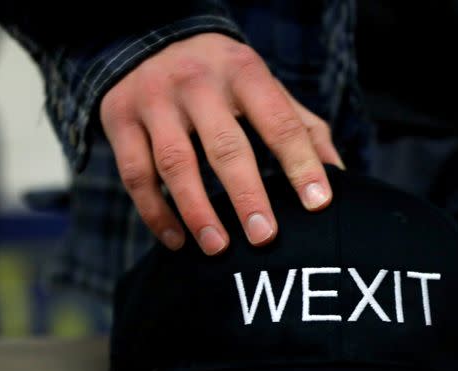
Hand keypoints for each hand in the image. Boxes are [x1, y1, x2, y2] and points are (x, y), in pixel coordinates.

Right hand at [100, 33, 344, 254]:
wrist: (147, 36)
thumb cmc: (222, 76)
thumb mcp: (264, 86)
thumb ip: (301, 125)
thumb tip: (338, 174)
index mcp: (244, 74)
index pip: (279, 123)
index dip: (301, 165)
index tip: (318, 204)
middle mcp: (198, 83)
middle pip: (225, 146)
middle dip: (247, 196)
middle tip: (265, 237)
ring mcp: (154, 100)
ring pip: (175, 163)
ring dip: (197, 211)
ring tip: (218, 248)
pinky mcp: (119, 118)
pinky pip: (135, 174)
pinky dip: (156, 212)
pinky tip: (177, 240)